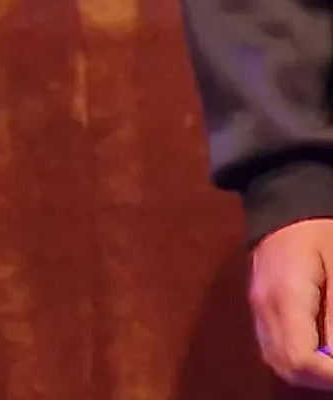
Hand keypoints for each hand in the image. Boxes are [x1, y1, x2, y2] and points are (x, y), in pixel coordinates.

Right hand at [252, 217, 332, 387]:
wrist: (284, 204)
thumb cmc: (320, 232)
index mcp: (285, 298)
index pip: (300, 358)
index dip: (330, 376)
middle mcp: (264, 310)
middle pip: (286, 367)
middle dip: (321, 379)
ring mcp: (257, 310)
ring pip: (277, 362)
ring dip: (309, 374)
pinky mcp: (260, 309)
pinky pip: (274, 349)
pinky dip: (298, 362)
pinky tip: (321, 354)